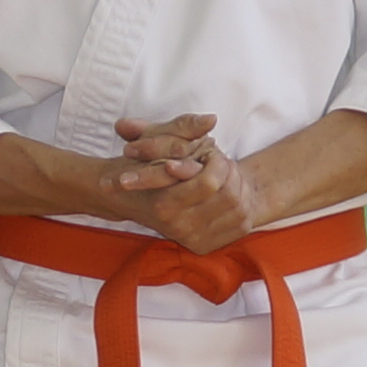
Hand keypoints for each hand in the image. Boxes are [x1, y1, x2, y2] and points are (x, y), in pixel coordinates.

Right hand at [111, 113, 264, 253]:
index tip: (211, 153)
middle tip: (220, 162)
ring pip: (237, 210)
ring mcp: (192, 240)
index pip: (209, 182)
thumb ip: (182, 127)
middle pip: (228, 196)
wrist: (127, 201)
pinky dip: (239, 206)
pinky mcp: (205, 246)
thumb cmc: (143, 166)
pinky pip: (239, 226)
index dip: (217, 163)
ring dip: (236, 187)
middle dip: (229, 173)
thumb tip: (211, 119)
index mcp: (164, 204)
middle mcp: (178, 227)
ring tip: (223, 176)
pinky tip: (225, 194)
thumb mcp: (156, 141)